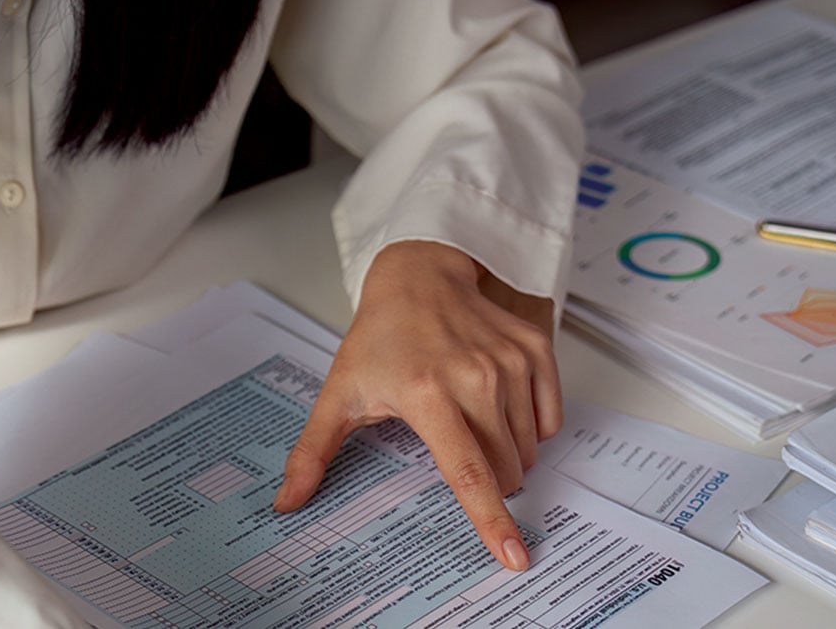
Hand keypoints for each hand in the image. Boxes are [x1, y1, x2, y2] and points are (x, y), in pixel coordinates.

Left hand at [273, 240, 562, 570]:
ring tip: (470, 417)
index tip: (514, 557)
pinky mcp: (533, 351)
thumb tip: (286, 503)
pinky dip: (531, 429)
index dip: (491, 520)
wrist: (419, 278)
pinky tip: (500, 407)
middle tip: (454, 445)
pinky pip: (550, 420)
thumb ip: (312, 453)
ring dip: (506, 454)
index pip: (468, 471)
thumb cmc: (379, 338)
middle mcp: (475, 378)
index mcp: (426, 395)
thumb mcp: (339, 394)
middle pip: (503, 469)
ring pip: (528, 449)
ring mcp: (509, 363)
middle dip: (487, 481)